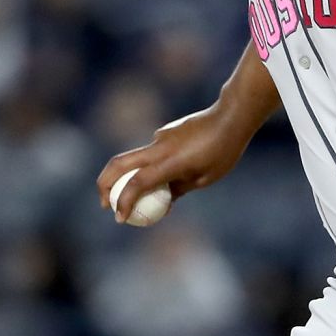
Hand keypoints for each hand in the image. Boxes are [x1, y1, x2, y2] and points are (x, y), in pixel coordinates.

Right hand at [95, 105, 254, 221]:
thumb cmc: (223, 151)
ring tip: (136, 197)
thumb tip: (163, 202)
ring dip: (125, 178)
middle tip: (105, 204)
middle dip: (105, 185)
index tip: (119, 219)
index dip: (124, 202)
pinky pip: (149, 154)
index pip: (138, 183)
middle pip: (118, 164)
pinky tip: (164, 178)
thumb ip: (179, 189)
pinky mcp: (163, 133)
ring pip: (131, 158)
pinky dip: (146, 168)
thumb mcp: (204, 179)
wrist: (230, 117)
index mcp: (171, 161)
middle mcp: (159, 147)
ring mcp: (159, 137)